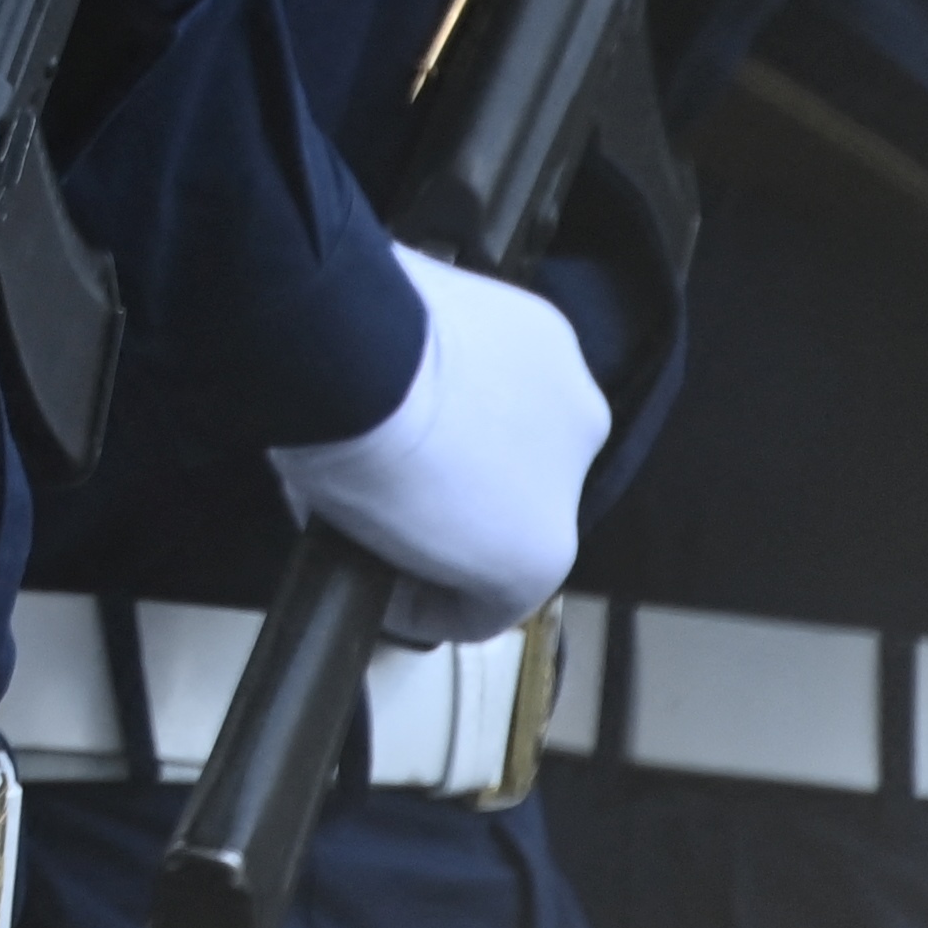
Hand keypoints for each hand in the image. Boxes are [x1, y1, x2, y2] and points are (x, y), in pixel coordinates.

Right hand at [269, 252, 606, 641]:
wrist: (356, 353)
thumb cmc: (351, 319)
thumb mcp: (391, 319)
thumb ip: (409, 362)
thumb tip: (366, 405)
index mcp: (541, 345)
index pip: (497, 410)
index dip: (440, 441)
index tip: (388, 454)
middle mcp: (575, 414)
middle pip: (508, 479)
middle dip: (449, 495)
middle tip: (376, 500)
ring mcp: (563, 489)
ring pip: (496, 540)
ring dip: (438, 549)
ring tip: (365, 548)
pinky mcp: (535, 559)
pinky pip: (478, 607)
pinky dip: (424, 609)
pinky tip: (376, 594)